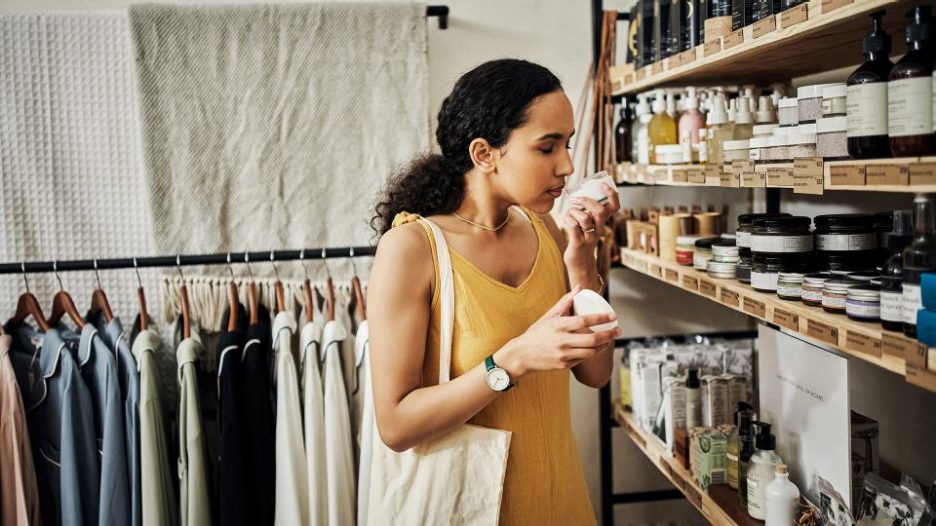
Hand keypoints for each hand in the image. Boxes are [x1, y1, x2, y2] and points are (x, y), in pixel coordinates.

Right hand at [494, 286, 619, 378]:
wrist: (522, 355)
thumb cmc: (536, 333)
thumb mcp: (549, 316)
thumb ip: (565, 302)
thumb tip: (578, 288)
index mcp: (558, 326)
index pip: (584, 321)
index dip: (601, 318)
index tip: (612, 316)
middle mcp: (562, 341)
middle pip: (592, 339)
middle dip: (609, 334)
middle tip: (618, 330)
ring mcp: (564, 355)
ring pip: (591, 352)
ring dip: (603, 345)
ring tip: (609, 339)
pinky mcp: (565, 365)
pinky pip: (583, 359)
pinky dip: (592, 352)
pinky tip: (597, 347)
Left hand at [562, 183, 619, 272]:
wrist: (580, 263)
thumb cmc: (582, 239)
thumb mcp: (588, 224)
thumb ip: (587, 212)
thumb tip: (579, 196)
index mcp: (602, 222)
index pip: (613, 207)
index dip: (611, 195)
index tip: (604, 185)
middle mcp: (598, 229)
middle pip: (600, 211)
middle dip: (587, 201)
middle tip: (576, 199)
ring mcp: (589, 237)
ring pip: (585, 218)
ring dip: (574, 211)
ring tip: (570, 213)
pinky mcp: (578, 243)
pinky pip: (573, 226)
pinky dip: (567, 219)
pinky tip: (566, 220)